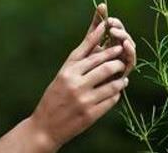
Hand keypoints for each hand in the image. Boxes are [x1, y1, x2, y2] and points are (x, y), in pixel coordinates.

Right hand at [30, 7, 128, 149]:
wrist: (44, 127)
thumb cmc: (54, 96)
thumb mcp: (62, 75)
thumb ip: (79, 61)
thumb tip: (98, 40)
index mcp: (67, 70)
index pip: (90, 51)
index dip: (104, 43)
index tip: (115, 38)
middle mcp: (75, 82)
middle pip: (105, 66)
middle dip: (117, 61)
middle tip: (122, 59)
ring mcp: (83, 99)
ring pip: (112, 83)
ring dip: (121, 78)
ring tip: (123, 76)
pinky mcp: (90, 114)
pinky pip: (111, 99)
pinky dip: (117, 93)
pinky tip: (117, 90)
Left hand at [86, 4, 136, 77]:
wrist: (78, 88)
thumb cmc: (82, 66)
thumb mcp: (88, 43)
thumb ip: (96, 26)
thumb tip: (102, 4)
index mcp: (110, 42)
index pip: (116, 28)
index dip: (115, 22)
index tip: (108, 19)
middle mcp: (118, 51)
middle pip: (124, 36)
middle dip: (120, 29)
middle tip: (112, 26)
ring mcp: (122, 61)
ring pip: (129, 46)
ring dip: (125, 38)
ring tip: (116, 33)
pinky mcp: (124, 72)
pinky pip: (131, 60)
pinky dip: (130, 51)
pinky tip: (125, 45)